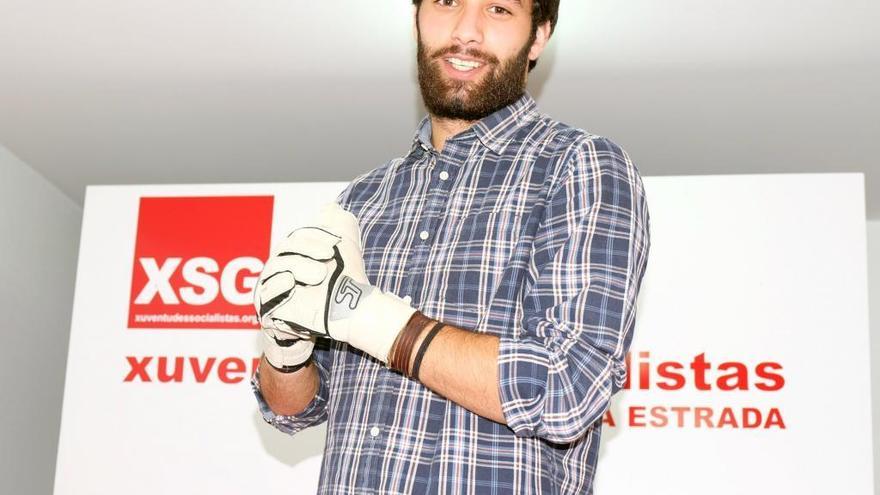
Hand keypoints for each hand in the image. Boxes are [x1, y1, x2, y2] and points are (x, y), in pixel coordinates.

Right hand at [254, 203, 415, 362]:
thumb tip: (330, 207)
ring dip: (298, 268)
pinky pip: (267, 297)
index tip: (335, 242)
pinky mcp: (268, 312)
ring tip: (320, 275)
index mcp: (294, 254)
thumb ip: (339, 228)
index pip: (297, 239)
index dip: (314, 237)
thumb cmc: (339, 286)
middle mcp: (280, 269)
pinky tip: (291, 283)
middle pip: (285, 252)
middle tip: (329, 255)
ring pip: (276, 271)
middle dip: (307, 250)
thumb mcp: (344, 253)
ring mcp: (272, 290)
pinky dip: (278, 288)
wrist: (340, 322)